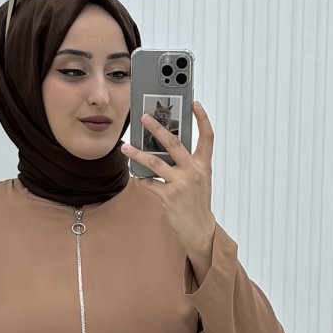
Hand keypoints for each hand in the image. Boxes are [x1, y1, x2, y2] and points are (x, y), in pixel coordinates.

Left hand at [120, 99, 216, 252]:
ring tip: (125, 146)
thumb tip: (165, 149)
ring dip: (137, 153)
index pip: (207, 137)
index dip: (202, 118)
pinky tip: (133, 174)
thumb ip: (187, 164)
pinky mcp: (168, 197)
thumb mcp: (199, 180)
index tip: (195, 103)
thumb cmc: (197, 203)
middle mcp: (193, 172)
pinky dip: (140, 178)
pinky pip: (150, 183)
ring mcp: (180, 184)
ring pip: (155, 162)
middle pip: (174, 143)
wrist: (199, 229)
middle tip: (144, 118)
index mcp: (203, 165)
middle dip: (157, 128)